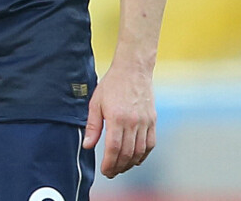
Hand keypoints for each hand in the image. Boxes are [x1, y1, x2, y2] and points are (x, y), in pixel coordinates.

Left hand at [83, 61, 155, 177]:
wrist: (133, 69)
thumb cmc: (112, 84)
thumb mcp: (96, 102)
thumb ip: (92, 126)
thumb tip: (87, 145)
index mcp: (117, 117)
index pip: (114, 149)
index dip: (109, 164)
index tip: (105, 171)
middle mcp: (133, 122)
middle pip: (127, 154)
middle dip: (118, 167)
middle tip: (111, 172)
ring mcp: (145, 122)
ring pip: (139, 152)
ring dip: (130, 164)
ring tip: (121, 167)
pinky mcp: (152, 120)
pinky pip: (150, 144)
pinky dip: (143, 155)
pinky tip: (135, 158)